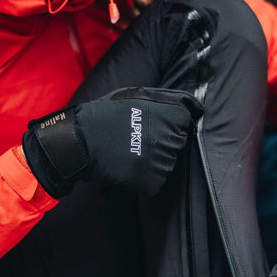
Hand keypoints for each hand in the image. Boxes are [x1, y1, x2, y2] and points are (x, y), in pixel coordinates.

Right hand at [22, 87, 202, 196]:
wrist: (80, 142)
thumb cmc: (106, 115)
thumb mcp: (138, 95)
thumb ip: (170, 99)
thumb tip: (196, 107)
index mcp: (172, 115)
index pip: (184, 122)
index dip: (166, 124)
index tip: (149, 125)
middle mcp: (171, 139)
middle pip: (176, 145)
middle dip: (159, 143)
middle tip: (135, 139)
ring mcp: (162, 162)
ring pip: (166, 164)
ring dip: (151, 162)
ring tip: (129, 152)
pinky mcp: (152, 181)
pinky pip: (155, 182)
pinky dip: (143, 179)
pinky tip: (127, 167)